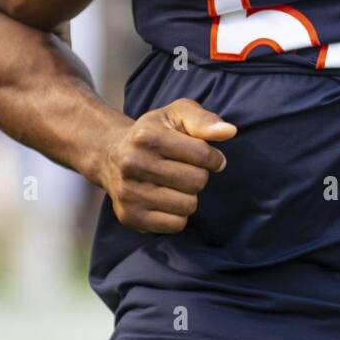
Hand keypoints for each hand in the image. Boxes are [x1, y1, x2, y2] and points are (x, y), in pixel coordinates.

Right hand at [102, 99, 236, 233]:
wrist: (110, 155)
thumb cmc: (154, 133)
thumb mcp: (176, 114)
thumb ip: (203, 120)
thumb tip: (229, 131)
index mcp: (147, 136)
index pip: (202, 155)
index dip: (213, 157)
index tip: (206, 157)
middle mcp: (133, 164)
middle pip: (196, 182)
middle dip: (199, 175)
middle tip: (185, 169)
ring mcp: (129, 192)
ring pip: (188, 205)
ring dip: (189, 196)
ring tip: (174, 184)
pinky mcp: (129, 216)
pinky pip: (175, 225)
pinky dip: (178, 214)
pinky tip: (166, 199)